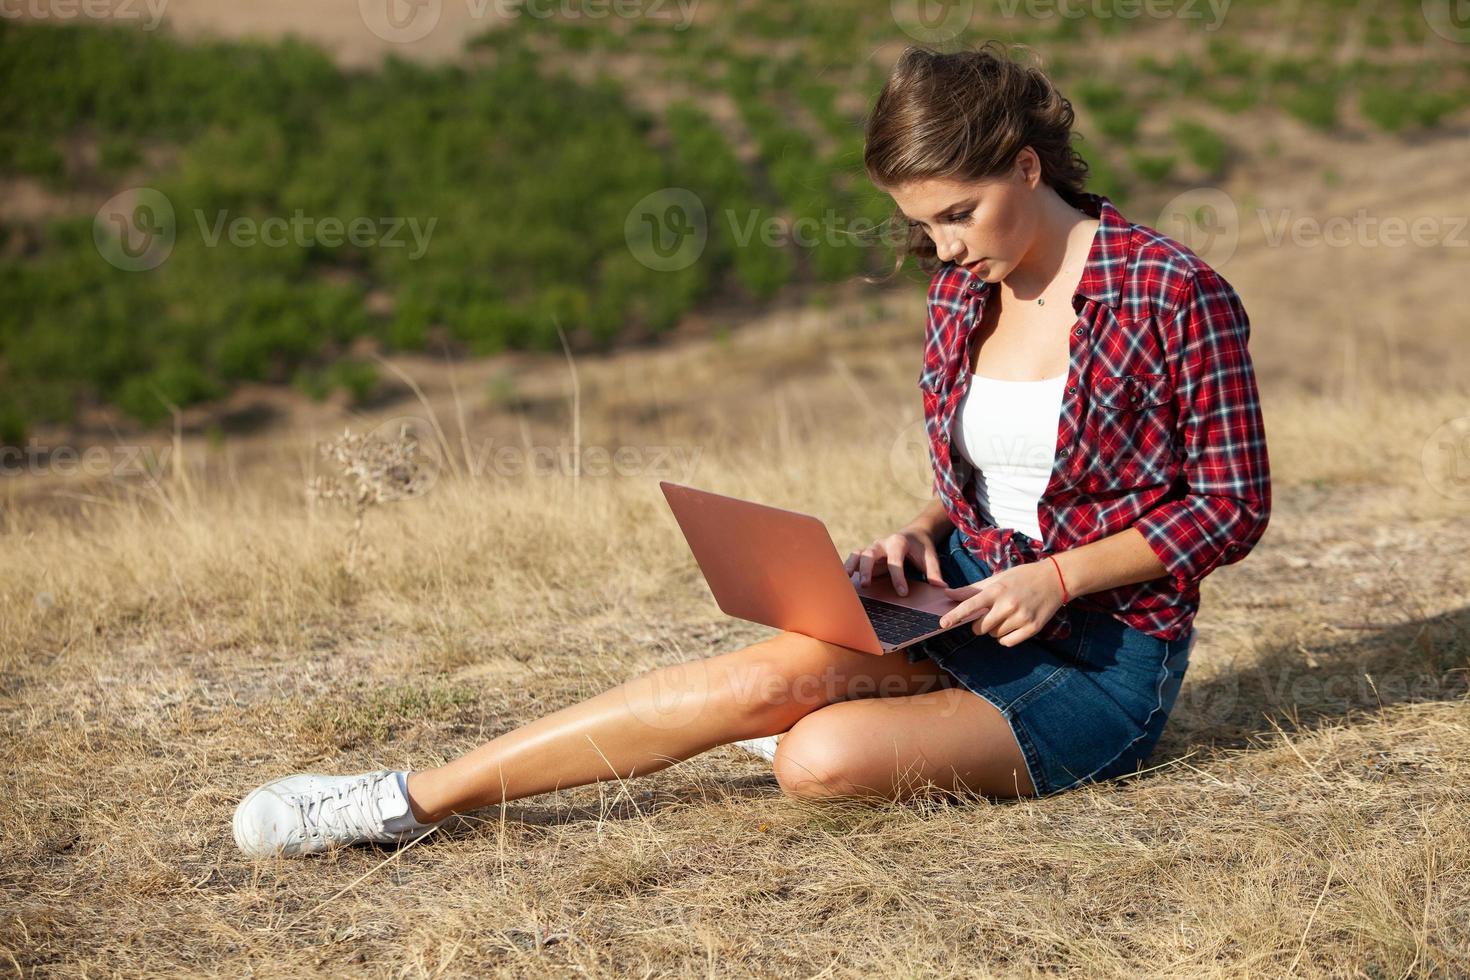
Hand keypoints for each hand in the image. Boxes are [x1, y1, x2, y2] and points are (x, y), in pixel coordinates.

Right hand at [843, 526, 946, 597]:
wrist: (913, 535)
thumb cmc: (921, 548)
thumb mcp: (930, 557)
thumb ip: (934, 572)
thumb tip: (941, 588)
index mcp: (898, 542)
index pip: (895, 560)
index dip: (898, 577)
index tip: (903, 593)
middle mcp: (881, 544)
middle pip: (870, 554)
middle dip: (867, 569)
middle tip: (867, 585)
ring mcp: (872, 548)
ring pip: (858, 554)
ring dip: (852, 566)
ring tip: (848, 580)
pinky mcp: (866, 555)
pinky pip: (854, 559)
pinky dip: (848, 567)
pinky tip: (844, 579)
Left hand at [937, 558, 1065, 647]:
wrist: (1054, 579)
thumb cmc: (1021, 578)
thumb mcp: (997, 579)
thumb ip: (971, 590)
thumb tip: (948, 594)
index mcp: (997, 590)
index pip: (971, 605)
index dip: (956, 615)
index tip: (943, 624)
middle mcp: (1008, 604)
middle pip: (980, 628)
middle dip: (980, 624)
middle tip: (990, 613)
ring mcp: (1021, 617)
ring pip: (994, 636)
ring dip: (995, 630)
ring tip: (1007, 615)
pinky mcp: (1032, 628)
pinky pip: (1007, 642)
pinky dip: (1006, 638)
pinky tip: (1013, 625)